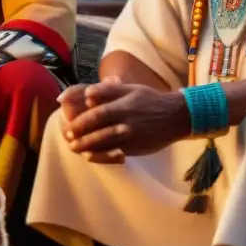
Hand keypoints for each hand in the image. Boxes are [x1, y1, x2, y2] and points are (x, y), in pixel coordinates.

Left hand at [62, 80, 190, 161]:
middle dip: (81, 136)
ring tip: (74, 148)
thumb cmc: (150, 100)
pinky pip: (116, 153)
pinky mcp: (137, 148)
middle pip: (100, 130)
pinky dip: (102, 156)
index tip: (69, 124)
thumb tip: (87, 94)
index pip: (98, 114)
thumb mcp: (131, 89)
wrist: (177, 117)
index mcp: (125, 105)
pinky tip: (91, 156)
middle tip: (68, 138)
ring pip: (107, 144)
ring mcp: (133, 137)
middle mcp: (128, 122)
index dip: (81, 120)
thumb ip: (108, 90)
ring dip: (88, 147)